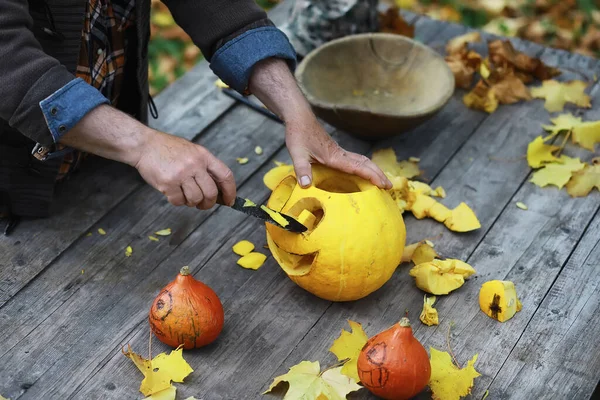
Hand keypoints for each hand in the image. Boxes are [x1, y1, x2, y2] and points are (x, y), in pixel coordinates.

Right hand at [135, 130, 236, 208]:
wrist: (144, 145)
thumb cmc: (168, 149)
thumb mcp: (192, 151)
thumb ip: (205, 167)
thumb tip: (217, 191)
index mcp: (204, 155)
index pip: (225, 175)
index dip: (230, 191)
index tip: (230, 201)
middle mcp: (195, 164)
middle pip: (211, 192)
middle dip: (209, 203)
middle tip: (204, 205)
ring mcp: (181, 174)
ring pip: (196, 199)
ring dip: (192, 203)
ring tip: (186, 196)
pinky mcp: (168, 183)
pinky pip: (179, 201)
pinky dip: (178, 201)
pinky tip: (174, 193)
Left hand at [247, 58, 390, 189]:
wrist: (300, 119)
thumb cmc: (298, 135)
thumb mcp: (296, 153)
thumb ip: (302, 170)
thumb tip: (305, 185)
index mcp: (335, 156)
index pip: (358, 167)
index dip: (371, 176)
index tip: (383, 184)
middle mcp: (341, 154)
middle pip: (366, 163)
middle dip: (379, 174)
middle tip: (390, 187)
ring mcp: (340, 152)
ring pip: (363, 161)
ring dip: (374, 170)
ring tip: (383, 181)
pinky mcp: (337, 152)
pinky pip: (356, 160)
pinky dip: (365, 167)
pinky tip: (364, 173)